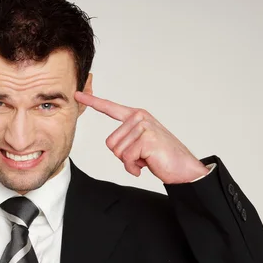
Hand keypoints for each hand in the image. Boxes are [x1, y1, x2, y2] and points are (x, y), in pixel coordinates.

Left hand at [74, 91, 208, 183]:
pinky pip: (126, 158)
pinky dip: (133, 168)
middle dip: (122, 156)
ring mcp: (143, 126)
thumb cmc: (161, 157)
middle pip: (110, 142)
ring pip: (117, 151)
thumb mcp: (139, 144)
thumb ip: (126, 138)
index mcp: (136, 116)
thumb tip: (112, 144)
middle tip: (141, 156)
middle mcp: (139, 117)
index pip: (110, 108)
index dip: (92, 101)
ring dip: (129, 162)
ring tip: (146, 159)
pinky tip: (147, 165)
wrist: (184, 169)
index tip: (78, 94)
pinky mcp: (146, 138)